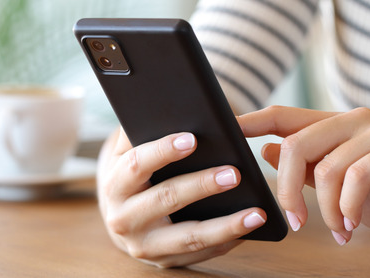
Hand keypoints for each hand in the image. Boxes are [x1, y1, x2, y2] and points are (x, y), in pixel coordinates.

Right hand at [96, 127, 267, 267]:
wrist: (122, 220)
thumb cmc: (132, 177)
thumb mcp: (124, 154)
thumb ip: (138, 131)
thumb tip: (165, 107)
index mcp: (114, 185)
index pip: (137, 165)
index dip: (163, 151)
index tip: (192, 139)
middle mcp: (123, 219)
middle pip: (166, 199)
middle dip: (201, 186)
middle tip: (233, 173)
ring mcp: (144, 246)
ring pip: (189, 237)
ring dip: (226, 225)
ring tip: (256, 212)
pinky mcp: (165, 262)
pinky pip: (201, 253)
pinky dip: (228, 241)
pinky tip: (250, 227)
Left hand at [239, 106, 369, 244]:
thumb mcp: (338, 188)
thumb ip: (305, 169)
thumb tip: (265, 151)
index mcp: (333, 127)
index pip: (283, 116)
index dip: (251, 121)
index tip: (225, 132)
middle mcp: (353, 121)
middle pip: (295, 144)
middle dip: (286, 190)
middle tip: (296, 223)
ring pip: (325, 166)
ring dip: (326, 210)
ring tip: (339, 231)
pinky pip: (357, 175)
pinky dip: (348, 207)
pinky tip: (353, 226)